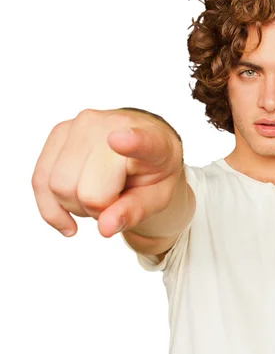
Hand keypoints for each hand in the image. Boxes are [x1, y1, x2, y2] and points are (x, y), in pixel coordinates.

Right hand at [31, 108, 182, 237]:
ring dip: (75, 206)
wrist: (139, 147)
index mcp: (152, 141)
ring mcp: (81, 125)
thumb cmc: (150, 174)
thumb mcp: (156, 198)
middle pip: (86, 191)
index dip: (132, 142)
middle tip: (114, 202)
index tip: (119, 140)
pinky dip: (51, 208)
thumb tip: (105, 228)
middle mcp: (112, 125)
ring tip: (97, 196)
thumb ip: (134, 212)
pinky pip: (39, 180)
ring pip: (58, 187)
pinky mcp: (58, 133)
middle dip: (96, 210)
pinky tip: (67, 221)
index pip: (142, 141)